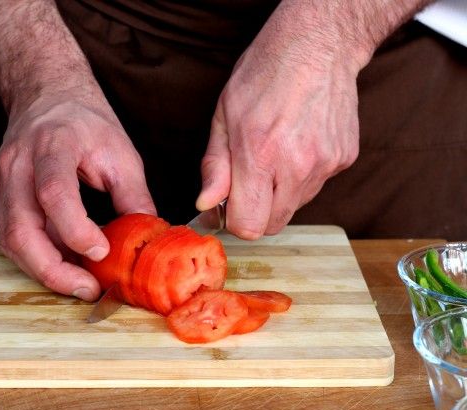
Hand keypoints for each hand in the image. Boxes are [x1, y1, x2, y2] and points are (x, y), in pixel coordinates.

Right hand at [0, 90, 154, 300]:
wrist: (47, 96)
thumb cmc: (85, 122)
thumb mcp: (121, 153)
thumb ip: (133, 196)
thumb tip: (147, 239)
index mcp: (53, 145)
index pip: (54, 193)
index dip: (75, 230)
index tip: (101, 252)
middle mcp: (19, 165)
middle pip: (20, 229)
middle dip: (54, 269)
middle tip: (88, 288)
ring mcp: (4, 182)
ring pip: (11, 240)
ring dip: (44, 270)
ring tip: (80, 284)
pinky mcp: (3, 197)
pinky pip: (13, 237)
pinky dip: (38, 258)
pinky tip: (65, 265)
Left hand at [196, 4, 361, 238]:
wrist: (318, 44)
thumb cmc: (264, 74)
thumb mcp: (224, 116)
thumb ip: (215, 166)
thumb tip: (206, 204)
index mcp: (260, 155)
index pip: (248, 226)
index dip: (234, 220)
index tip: (230, 204)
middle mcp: (297, 166)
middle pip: (273, 225)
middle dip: (256, 211)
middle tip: (250, 179)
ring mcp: (325, 164)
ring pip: (295, 207)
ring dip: (280, 193)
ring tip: (277, 153)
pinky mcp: (344, 159)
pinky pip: (316, 186)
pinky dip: (303, 176)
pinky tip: (298, 144)